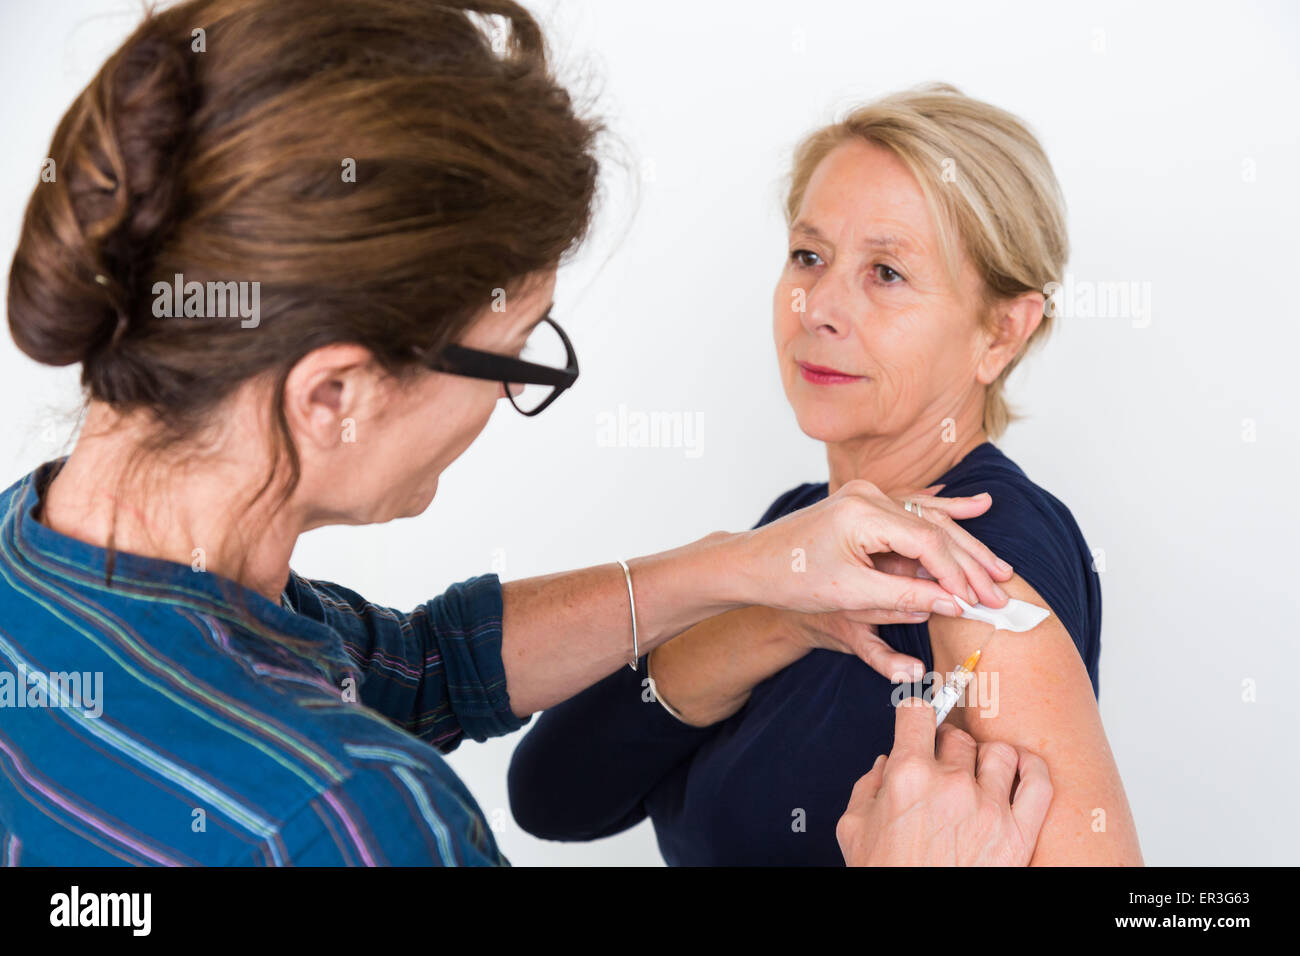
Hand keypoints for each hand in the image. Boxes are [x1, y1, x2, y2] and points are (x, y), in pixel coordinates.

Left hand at [736, 478, 1013, 619]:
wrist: (754, 564)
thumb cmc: (792, 579)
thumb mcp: (851, 594)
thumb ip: (906, 595)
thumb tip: (954, 604)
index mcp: (863, 513)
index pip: (928, 542)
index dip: (959, 575)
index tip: (981, 602)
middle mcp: (868, 495)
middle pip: (936, 527)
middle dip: (971, 562)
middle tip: (1003, 590)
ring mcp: (867, 496)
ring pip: (930, 520)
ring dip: (963, 546)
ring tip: (1000, 567)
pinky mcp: (865, 504)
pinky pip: (914, 510)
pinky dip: (945, 515)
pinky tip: (978, 506)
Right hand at [836, 698, 1053, 865]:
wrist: (917, 924)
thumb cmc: (885, 875)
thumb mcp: (854, 830)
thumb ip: (866, 788)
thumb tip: (883, 766)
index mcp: (908, 776)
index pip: (918, 714)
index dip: (915, 712)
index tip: (917, 718)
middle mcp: (952, 785)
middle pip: (957, 737)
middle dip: (945, 745)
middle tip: (941, 762)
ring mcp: (990, 808)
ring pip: (998, 753)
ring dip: (985, 757)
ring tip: (977, 772)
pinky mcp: (1019, 834)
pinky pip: (1039, 783)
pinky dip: (1032, 768)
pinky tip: (1020, 769)